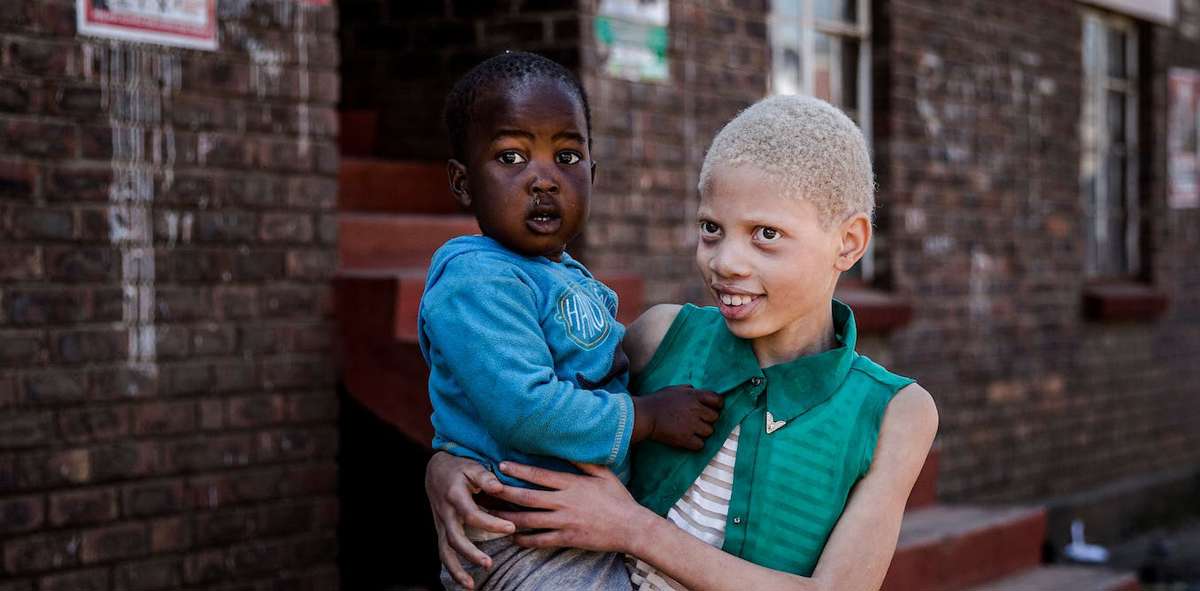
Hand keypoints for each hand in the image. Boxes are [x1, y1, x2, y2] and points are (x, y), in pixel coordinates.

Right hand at [425, 452, 516, 588]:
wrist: (435, 471)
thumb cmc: (459, 469)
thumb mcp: (472, 466)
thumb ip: (485, 477)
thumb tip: (500, 488)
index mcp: (454, 496)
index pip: (471, 514)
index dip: (491, 523)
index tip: (511, 527)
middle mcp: (445, 514)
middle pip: (455, 538)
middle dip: (470, 553)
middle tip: (489, 564)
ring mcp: (441, 524)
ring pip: (445, 551)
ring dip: (456, 569)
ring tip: (471, 585)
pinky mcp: (441, 531)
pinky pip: (444, 553)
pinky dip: (453, 569)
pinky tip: (466, 581)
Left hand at [491, 461, 656, 553]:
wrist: (632, 527)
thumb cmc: (618, 498)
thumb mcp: (603, 474)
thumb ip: (582, 461)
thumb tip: (566, 446)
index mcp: (572, 484)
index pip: (539, 475)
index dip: (518, 470)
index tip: (501, 465)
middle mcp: (564, 502)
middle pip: (527, 498)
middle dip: (504, 493)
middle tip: (486, 490)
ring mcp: (564, 522)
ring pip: (529, 520)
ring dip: (507, 518)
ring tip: (490, 515)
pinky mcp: (567, 538)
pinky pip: (540, 540)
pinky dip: (524, 539)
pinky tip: (513, 538)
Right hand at [633, 385, 722, 449]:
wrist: (644, 416)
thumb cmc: (658, 401)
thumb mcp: (674, 389)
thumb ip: (689, 389)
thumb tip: (698, 391)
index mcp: (694, 396)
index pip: (718, 400)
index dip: (717, 405)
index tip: (712, 408)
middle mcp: (696, 410)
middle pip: (715, 417)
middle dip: (708, 419)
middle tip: (698, 420)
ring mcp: (691, 425)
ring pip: (709, 432)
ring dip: (702, 432)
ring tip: (692, 430)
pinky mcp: (685, 439)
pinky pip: (701, 445)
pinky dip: (696, 444)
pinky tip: (689, 439)